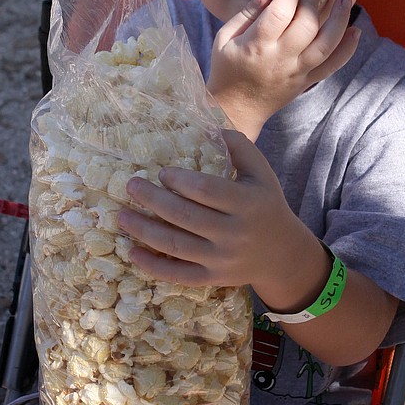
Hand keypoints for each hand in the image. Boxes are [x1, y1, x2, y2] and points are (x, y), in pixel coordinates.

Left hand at [118, 130, 311, 290]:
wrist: (282, 254)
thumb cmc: (265, 206)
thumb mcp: (262, 174)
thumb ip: (239, 148)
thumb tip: (207, 125)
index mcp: (247, 203)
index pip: (206, 190)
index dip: (179, 181)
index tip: (161, 173)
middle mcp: (234, 234)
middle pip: (185, 216)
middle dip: (153, 200)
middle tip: (131, 186)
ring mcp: (222, 260)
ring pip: (175, 246)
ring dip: (144, 231)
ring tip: (122, 216)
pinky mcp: (212, 278)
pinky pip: (178, 274)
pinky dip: (152, 265)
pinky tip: (132, 251)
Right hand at [208, 0, 360, 139]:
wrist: (236, 110)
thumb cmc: (227, 69)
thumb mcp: (225, 39)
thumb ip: (245, 14)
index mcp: (256, 46)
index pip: (279, 13)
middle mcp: (279, 59)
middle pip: (306, 26)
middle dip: (314, 1)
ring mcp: (296, 72)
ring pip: (325, 45)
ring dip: (339, 20)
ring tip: (345, 1)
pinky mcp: (306, 81)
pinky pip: (331, 66)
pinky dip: (347, 50)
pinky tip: (356, 31)